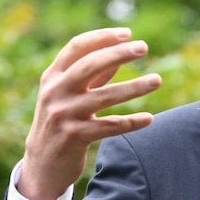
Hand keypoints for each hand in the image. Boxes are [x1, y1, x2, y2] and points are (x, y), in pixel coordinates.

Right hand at [17, 27, 161, 199]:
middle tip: (143, 47)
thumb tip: (120, 52)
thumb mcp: (70, 94)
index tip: (128, 33)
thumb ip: (93, 75)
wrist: (42, 165)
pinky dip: (131, 122)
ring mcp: (63, 114)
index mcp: (53, 76)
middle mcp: (54, 92)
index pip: (77, 47)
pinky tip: (149, 119)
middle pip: (89, 66)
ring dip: (133, 87)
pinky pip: (108, 126)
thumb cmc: (62, 121)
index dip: (102, 37)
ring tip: (157, 80)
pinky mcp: (74, 137)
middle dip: (118, 54)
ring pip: (104, 96)